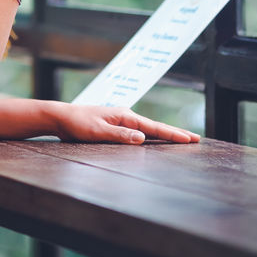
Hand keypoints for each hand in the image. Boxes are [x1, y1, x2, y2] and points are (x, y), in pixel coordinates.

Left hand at [50, 102, 200, 144]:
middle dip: (175, 134)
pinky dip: (151, 136)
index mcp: (125, 116)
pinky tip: (155, 140)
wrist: (61, 117)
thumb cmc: (77, 124)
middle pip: (156, 127)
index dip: (173, 135)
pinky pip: (139, 132)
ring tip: (181, 140)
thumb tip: (144, 138)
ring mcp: (121, 121)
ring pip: (148, 129)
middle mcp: (126, 117)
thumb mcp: (97, 132)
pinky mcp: (115, 127)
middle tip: (196, 139)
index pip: (154, 128)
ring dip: (164, 135)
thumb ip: (120, 136)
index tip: (191, 139)